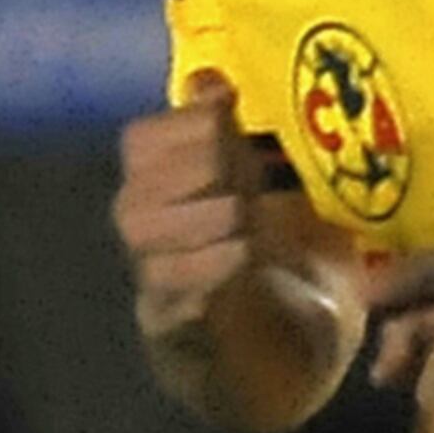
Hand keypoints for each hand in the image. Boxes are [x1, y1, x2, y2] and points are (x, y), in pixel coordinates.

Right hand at [115, 70, 269, 344]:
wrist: (299, 353)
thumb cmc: (284, 260)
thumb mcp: (274, 195)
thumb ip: (237, 141)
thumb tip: (209, 79)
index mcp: (169, 192)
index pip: (140, 146)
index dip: (182, 129)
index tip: (229, 122)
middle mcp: (152, 242)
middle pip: (134, 200)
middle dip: (189, 178)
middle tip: (242, 183)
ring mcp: (160, 293)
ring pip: (145, 252)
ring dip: (196, 226)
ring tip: (244, 225)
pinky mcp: (184, 343)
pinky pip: (170, 311)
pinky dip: (201, 281)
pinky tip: (240, 263)